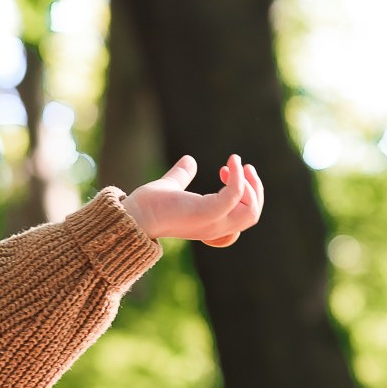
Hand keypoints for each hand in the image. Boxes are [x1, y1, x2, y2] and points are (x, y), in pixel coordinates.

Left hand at [124, 153, 263, 246]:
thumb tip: (189, 160)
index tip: (224, 172)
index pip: (243, 218)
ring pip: (251, 212)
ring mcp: (212, 222)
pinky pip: (234, 196)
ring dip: (250, 185)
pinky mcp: (207, 213)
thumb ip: (181, 175)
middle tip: (243, 166)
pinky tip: (232, 162)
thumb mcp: (171, 186)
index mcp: (210, 223)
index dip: (244, 194)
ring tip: (237, 164)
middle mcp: (214, 227)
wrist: (132, 215)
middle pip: (252, 215)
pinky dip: (238, 178)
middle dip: (254, 188)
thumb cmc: (148, 206)